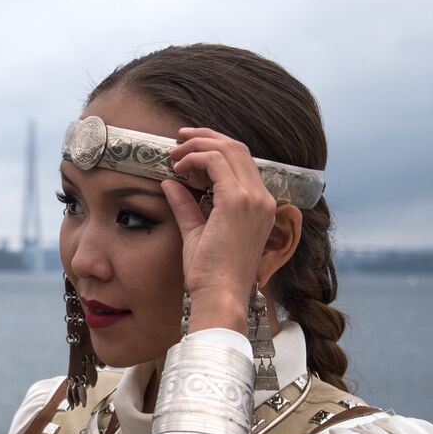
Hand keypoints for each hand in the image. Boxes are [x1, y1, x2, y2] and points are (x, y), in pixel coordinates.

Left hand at [162, 127, 277, 333]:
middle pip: (237, 148)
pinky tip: (179, 167)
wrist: (219, 295)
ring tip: (174, 153)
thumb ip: (186, 206)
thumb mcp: (196, 232)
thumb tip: (169, 183)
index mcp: (259, 206)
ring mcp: (253, 198)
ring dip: (198, 145)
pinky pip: (215, 162)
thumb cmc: (210, 274)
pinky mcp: (238, 200)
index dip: (215, 148)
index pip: (241, 162)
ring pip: (228, 150)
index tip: (188, 148)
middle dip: (206, 138)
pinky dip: (195, 158)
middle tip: (179, 139)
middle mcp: (262, 198)